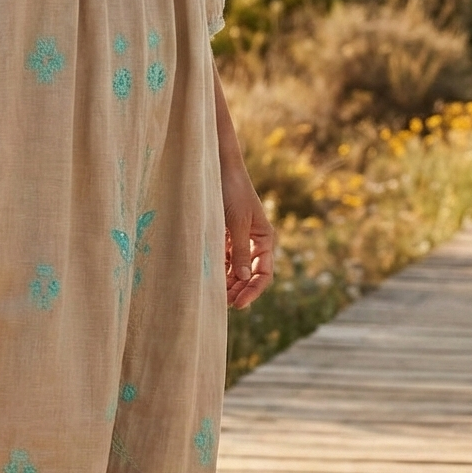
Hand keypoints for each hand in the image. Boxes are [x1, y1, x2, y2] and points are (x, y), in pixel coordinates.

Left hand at [220, 159, 275, 308]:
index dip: (253, 291)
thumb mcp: (237, 222)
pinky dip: (217, 269)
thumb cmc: (233, 191)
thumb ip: (240, 250)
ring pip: (234, 270)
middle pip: (248, 275)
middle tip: (221, 303)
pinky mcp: (223, 236)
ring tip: (213, 294)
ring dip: (226, 283)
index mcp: (264, 239)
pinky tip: (208, 277)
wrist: (217, 168)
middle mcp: (253, 242)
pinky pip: (222, 259)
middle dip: (237, 290)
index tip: (238, 304)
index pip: (264, 273)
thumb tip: (244, 278)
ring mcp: (238, 240)